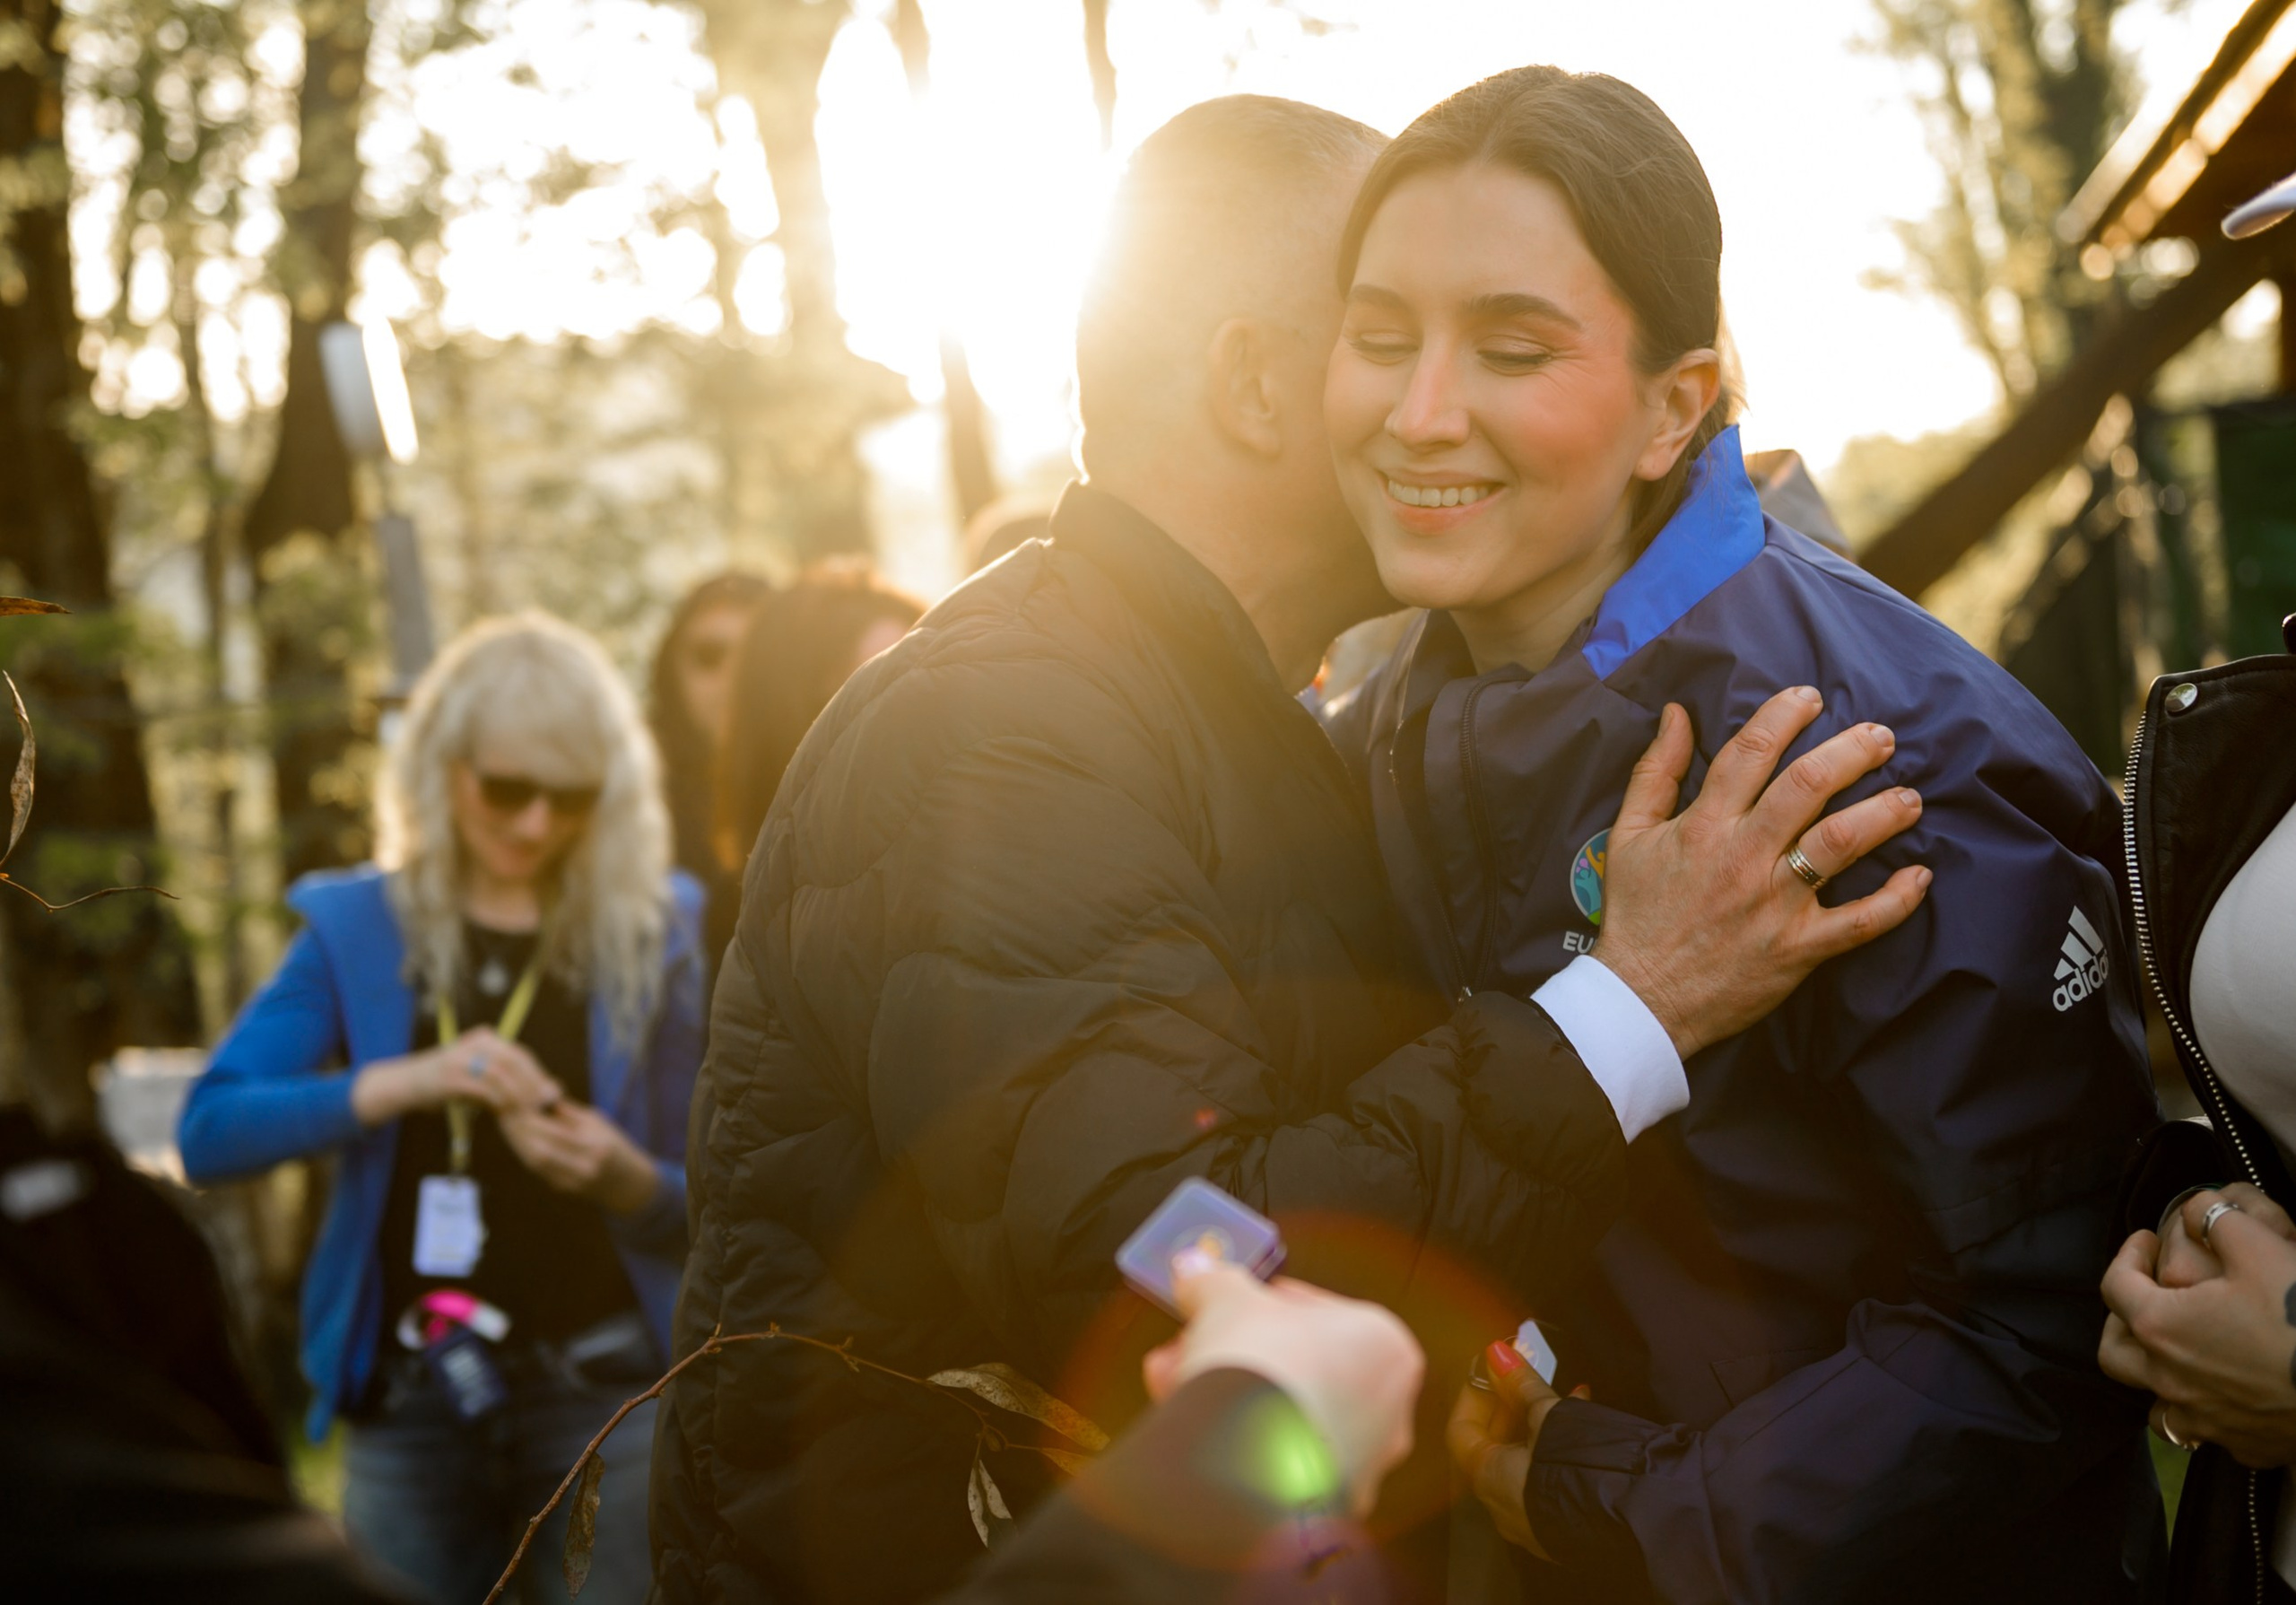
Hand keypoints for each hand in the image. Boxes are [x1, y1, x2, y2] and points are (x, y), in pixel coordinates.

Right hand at [350, 1028, 556, 1124]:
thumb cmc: (445, 1085)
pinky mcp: (452, 1076)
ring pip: (502, 1075)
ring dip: (518, 1094)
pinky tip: (506, 1114)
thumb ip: (504, 1081)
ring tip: (529, 1112)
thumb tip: (544, 1092)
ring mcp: (462, 1058)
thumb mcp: (476, 1077)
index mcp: (484, 1038)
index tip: (550, 1094)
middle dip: (533, 1084)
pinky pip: (483, 1088)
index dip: (537, 1074)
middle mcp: (475, 1044)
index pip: (520, 1055)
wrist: (404, 1084)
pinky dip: (498, 1102)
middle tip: (546, 1103)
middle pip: (515, 1062)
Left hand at [496, 1098, 660, 1213]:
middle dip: (520, 1126)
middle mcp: (583, 1168)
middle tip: (504, 1106)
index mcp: (596, 1148)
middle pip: (540, 1148)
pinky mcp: (560, 1187)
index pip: (557, 1131)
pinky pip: (536, 1167)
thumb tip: (540, 1095)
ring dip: (517, 1137)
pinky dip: (523, 1149)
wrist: (626, 1185)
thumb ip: (568, 1114)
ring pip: (534, 1159)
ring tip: (506, 1117)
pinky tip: (515, 1134)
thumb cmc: (614, 1145)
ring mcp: (570, 1182)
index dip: (536, 1116)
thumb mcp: (598, 1123)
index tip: (519, 1098)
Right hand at [1140, 1254, 1421, 1517]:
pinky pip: (1277, 1461)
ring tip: (1176, 1384)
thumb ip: (1213, 1281)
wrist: (1245, 1464)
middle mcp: (1386, 1409)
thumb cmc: (1259, 1369)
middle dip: (1240, 1353)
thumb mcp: (1227, 1300)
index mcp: (1384, 1345)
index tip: (1228, 1307)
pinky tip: (1190, 1428)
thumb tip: (1196, 1268)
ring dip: (1232, 1396)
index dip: (1262, 1306)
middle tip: (1196, 1344)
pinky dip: (1238, 1443)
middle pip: (1300, 1368)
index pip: (1320, 1313)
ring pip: (1287, 1416)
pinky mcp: (1327, 1508)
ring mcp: (1360, 1463)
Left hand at [1447, 1338, 1588, 1559]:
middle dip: (1508, 1404)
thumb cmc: (1583, 1466)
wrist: (1638, 1521)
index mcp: (1488, 1479)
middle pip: (1491, 1445)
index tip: (1492, 1366)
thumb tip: (1495, 1352)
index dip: (1474, 1393)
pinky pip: (1545, 1477)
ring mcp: (1532, 1521)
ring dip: (1535, 1422)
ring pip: (1522, 1460)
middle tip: (1525, 1372)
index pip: (1461, 1430)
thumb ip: (1520, 1384)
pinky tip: (1583, 1415)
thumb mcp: (1550, 1416)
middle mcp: (1502, 1507)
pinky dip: (1553, 1446)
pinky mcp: (1562, 1524)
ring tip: (1564, 1389)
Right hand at [1593, 688, 1930, 1058]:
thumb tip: (1677, 712)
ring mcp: (1775, 903)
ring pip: (1842, 843)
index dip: (1784, 716)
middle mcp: (1744, 856)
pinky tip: (1921, 876)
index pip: (1750, 754)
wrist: (1641, 997)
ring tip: (1910, 797)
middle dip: (1852, 752)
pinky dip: (1897, 900)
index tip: (1811, 696)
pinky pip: (1860, 922)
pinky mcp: (1799, 948)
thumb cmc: (1637, 914)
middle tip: (1882, 736)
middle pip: (1808, 786)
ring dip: (1884, 813)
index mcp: (1704, 826)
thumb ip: (1655, 771)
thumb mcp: (1630, 834)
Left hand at [2101, 1193, 2295, 1467]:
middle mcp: (2170, 1381)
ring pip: (2156, 1405)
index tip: (2146, 1241)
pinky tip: (2227, 1393)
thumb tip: (2197, 1210)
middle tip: (2149, 1296)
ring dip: (2159, 1377)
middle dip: (2123, 1320)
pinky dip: (2207, 1411)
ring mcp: (2206, 1420)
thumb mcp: (2260, 1245)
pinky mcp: (2245, 1446)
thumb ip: (2216, 1218)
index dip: (2128, 1255)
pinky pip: (2209, 1431)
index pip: (2116, 1286)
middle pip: (2117, 1351)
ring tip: (2180, 1353)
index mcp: (2161, 1328)